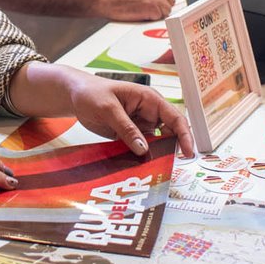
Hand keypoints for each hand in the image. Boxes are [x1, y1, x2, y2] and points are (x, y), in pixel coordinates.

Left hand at [66, 72, 195, 156]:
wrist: (76, 95)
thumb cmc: (92, 93)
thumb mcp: (108, 109)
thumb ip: (126, 128)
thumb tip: (143, 149)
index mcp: (149, 100)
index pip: (175, 117)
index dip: (185, 135)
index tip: (188, 152)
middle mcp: (149, 113)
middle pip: (169, 133)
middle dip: (172, 149)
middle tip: (170, 167)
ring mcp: (140, 125)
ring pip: (155, 144)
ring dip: (155, 155)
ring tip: (153, 170)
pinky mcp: (130, 135)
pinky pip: (140, 148)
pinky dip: (141, 158)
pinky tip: (139, 168)